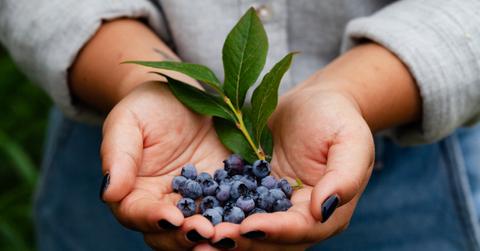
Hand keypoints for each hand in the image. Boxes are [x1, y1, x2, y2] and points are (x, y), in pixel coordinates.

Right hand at [100, 82, 229, 249]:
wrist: (185, 95)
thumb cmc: (148, 106)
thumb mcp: (128, 122)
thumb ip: (118, 156)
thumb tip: (109, 192)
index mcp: (135, 191)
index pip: (137, 214)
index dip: (153, 219)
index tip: (171, 217)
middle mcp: (165, 204)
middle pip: (168, 234)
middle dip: (185, 236)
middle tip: (205, 231)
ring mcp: (197, 201)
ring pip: (200, 230)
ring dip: (214, 235)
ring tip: (228, 233)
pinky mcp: (224, 192)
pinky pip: (231, 210)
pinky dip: (239, 218)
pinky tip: (251, 217)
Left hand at [205, 83, 374, 249]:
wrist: (315, 102)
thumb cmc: (337, 118)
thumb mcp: (350, 141)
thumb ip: (344, 177)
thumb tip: (324, 209)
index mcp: (325, 211)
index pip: (300, 229)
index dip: (275, 231)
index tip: (249, 227)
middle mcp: (298, 216)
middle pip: (270, 239)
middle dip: (243, 241)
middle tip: (213, 239)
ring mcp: (272, 205)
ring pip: (248, 230)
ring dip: (225, 234)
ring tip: (197, 234)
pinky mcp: (252, 191)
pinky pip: (232, 206)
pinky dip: (215, 213)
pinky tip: (193, 212)